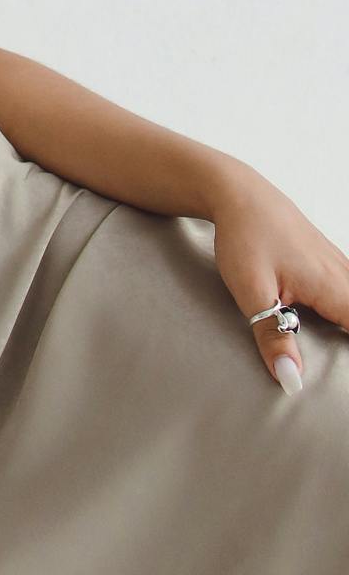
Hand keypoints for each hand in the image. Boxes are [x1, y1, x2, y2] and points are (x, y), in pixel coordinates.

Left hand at [205, 161, 348, 393]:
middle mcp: (344, 277)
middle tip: (339, 373)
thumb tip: (291, 380)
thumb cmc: (244, 238)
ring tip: (337, 352)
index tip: (344, 378)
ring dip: (348, 328)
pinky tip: (337, 323)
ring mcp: (339, 267)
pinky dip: (346, 313)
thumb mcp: (252, 292)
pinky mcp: (329, 264)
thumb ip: (273, 336)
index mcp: (333, 288)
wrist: (237, 194)